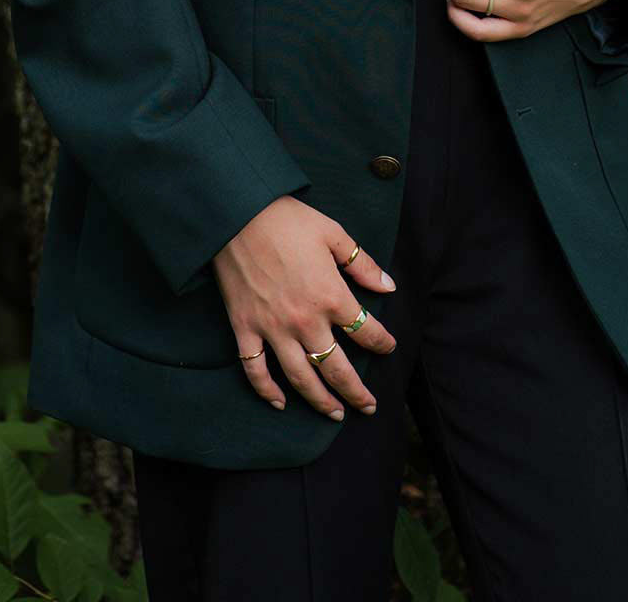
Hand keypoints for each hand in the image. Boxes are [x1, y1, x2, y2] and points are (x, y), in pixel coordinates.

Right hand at [213, 196, 398, 419]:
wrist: (238, 214)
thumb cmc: (288, 220)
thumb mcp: (333, 234)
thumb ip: (362, 264)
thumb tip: (389, 287)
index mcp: (330, 296)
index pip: (364, 331)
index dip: (381, 343)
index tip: (389, 348)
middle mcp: (304, 321)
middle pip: (336, 368)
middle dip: (356, 392)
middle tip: (368, 406)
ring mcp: (273, 329)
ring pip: (301, 378)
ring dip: (320, 401)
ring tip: (335, 414)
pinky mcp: (245, 329)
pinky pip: (255, 370)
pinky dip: (266, 390)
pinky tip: (280, 403)